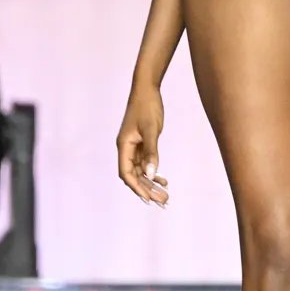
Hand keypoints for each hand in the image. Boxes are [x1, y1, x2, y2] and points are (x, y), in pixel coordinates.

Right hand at [116, 81, 169, 206]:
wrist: (147, 89)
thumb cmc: (147, 107)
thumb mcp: (151, 130)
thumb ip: (151, 152)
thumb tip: (151, 175)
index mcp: (124, 146)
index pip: (126, 173)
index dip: (136, 187)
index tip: (149, 199)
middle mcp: (126, 148)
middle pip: (134, 175)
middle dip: (147, 189)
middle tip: (163, 201)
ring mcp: (133, 146)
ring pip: (141, 171)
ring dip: (151, 183)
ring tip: (165, 195)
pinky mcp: (141, 143)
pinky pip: (145, 163)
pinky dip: (153, 172)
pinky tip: (163, 180)